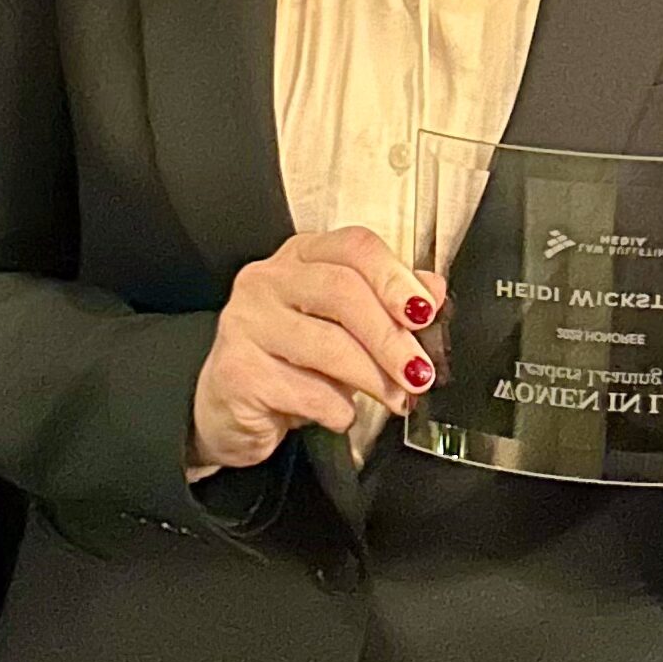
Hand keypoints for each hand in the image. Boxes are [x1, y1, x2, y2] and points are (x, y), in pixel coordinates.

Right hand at [191, 226, 444, 469]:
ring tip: (396, 399)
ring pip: (327, 343)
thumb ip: (387, 306)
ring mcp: (246, 322)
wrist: (228, 410)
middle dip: (391, 337)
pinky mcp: (236, 371)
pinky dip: (337, 408)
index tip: (425, 313)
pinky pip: (304, 390)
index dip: (395, 277)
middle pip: (343, 291)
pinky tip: (342, 414)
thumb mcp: (343, 330)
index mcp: (300, 256)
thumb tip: (434, 291)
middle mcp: (268, 279)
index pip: (354, 246)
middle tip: (419, 372)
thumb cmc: (290, 363)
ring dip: (373, 377)